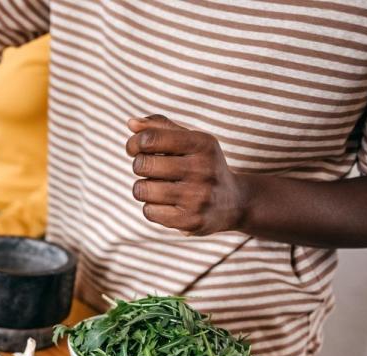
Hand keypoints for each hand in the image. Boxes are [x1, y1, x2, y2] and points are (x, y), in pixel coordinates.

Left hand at [125, 115, 248, 235]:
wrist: (235, 203)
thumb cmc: (202, 166)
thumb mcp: (190, 140)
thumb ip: (160, 127)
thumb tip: (131, 123)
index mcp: (202, 144)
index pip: (150, 138)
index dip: (134, 143)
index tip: (136, 148)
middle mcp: (202, 169)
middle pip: (142, 164)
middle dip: (139, 166)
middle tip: (151, 169)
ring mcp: (197, 197)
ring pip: (142, 190)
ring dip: (143, 189)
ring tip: (158, 187)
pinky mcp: (191, 221)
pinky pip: (149, 212)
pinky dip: (152, 208)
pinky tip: (167, 205)